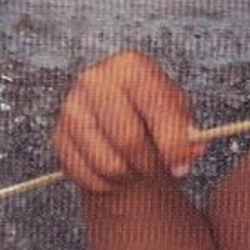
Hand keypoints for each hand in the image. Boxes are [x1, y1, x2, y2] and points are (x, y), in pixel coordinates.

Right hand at [52, 50, 204, 192]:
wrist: (119, 124)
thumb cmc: (154, 116)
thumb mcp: (179, 114)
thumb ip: (188, 131)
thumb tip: (191, 151)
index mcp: (130, 65)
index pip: (154, 107)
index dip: (173, 143)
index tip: (183, 165)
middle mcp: (95, 80)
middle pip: (129, 139)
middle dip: (150, 164)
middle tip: (158, 169)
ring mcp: (72, 108)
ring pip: (108, 164)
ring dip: (129, 176)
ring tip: (138, 168)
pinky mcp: (58, 137)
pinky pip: (87, 176)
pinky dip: (107, 184)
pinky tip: (116, 172)